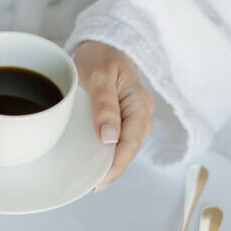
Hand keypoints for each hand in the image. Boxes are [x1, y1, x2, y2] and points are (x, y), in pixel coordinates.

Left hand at [73, 41, 154, 190]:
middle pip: (129, 149)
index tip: (100, 181)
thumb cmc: (99, 55)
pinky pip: (118, 140)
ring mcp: (133, 117)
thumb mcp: (98, 76)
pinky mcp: (123, 118)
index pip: (131, 143)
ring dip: (109, 163)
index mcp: (138, 103)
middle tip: (90, 186)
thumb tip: (109, 138)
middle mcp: (140, 113)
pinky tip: (93, 162)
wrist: (101, 44)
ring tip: (90, 179)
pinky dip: (106, 152)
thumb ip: (104, 106)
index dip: (116, 165)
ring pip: (124, 147)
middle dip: (112, 170)